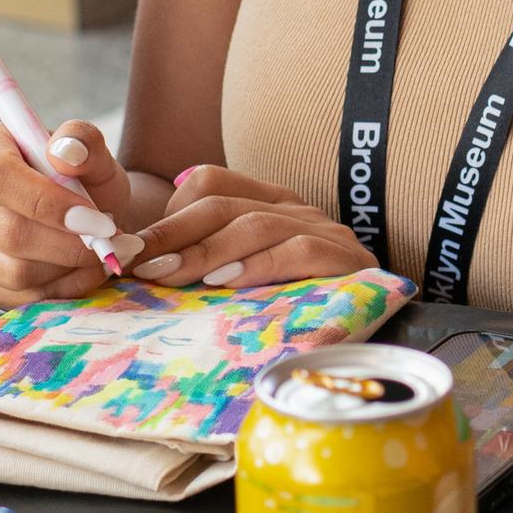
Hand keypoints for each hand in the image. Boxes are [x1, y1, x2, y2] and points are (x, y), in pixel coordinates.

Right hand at [0, 120, 132, 305]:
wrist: (82, 217)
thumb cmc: (83, 179)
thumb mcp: (94, 153)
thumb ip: (85, 142)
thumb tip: (66, 151)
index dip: (48, 202)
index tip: (94, 219)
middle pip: (8, 232)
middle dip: (69, 244)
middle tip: (108, 240)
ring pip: (15, 272)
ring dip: (69, 269)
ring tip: (98, 253)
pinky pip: (18, 298)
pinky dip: (62, 290)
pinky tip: (82, 271)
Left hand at [124, 167, 372, 289]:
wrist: (381, 329)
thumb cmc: (304, 309)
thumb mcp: (247, 279)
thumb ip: (208, 267)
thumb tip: (144, 271)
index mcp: (268, 203)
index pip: (210, 183)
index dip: (167, 213)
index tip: (130, 251)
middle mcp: (294, 210)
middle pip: (223, 203)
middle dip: (172, 233)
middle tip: (135, 263)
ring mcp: (323, 232)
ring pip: (255, 225)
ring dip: (205, 251)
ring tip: (169, 276)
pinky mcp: (347, 261)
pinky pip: (298, 252)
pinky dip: (259, 266)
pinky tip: (227, 283)